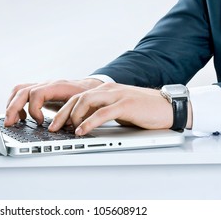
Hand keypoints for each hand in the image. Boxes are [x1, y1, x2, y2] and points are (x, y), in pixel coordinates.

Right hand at [4, 78, 102, 125]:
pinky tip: (23, 116)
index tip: (40, 122)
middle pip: (22, 91)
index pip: (36, 93)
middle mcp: (47, 84)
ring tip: (12, 120)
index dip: (34, 109)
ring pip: (19, 90)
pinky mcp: (41, 91)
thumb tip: (57, 128)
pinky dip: (18, 104)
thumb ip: (70, 115)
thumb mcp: (83, 105)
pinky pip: (23, 93)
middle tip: (10, 123)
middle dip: (12, 108)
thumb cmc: (88, 95)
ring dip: (12, 105)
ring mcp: (43, 86)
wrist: (91, 86)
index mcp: (57, 87)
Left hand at [48, 82, 174, 134]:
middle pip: (77, 98)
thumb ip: (102, 111)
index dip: (63, 109)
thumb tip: (84, 124)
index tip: (54, 122)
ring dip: (72, 116)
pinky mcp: (125, 104)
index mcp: (105, 90)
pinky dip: (89, 122)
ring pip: (86, 101)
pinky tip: (82, 130)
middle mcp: (108, 89)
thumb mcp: (118, 108)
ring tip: (66, 129)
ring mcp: (116, 95)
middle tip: (53, 127)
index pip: (78, 97)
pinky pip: (102, 113)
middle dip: (62, 113)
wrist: (167, 106)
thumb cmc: (143, 109)